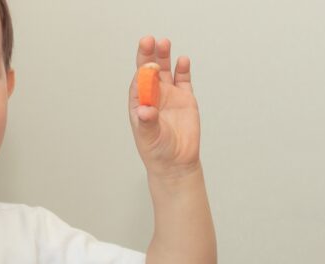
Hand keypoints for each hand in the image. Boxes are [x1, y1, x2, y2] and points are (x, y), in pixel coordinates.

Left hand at [129, 36, 200, 176]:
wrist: (177, 162)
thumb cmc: (157, 150)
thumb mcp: (149, 137)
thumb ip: (148, 122)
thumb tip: (146, 110)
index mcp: (139, 102)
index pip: (139, 82)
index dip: (142, 71)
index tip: (148, 65)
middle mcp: (153, 95)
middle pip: (150, 70)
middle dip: (148, 55)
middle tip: (149, 40)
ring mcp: (169, 95)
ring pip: (165, 70)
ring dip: (164, 56)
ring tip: (164, 42)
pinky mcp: (185, 98)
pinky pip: (183, 79)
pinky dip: (183, 69)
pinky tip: (182, 60)